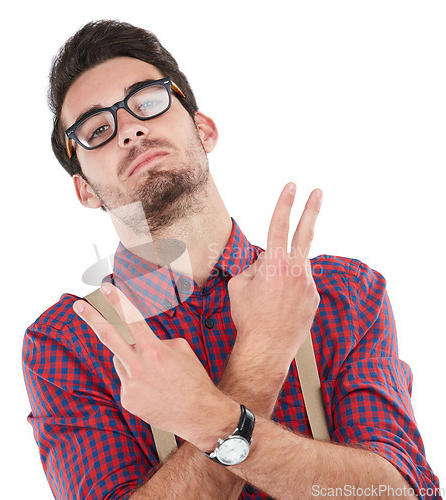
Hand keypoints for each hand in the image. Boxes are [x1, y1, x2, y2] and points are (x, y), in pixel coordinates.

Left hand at [73, 287, 239, 450]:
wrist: (200, 415)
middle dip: (92, 318)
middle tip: (77, 305)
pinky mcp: (127, 400)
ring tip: (155, 374)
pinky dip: (136, 380)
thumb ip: (157, 340)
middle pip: (108, 336)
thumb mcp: (182, 349)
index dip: (118, 301)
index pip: (132, 319)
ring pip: (120, 360)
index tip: (106, 288)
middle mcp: (138, 366)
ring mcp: (130, 385)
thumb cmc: (194, 380)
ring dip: (131, 360)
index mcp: (154, 350)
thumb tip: (141, 340)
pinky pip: (125, 380)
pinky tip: (153, 389)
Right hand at [227, 183, 321, 366]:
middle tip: (318, 192)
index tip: (292, 187)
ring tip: (268, 298)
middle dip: (312, 209)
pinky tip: (278, 306)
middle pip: (306, 232)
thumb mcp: (238, 285)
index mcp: (275, 263)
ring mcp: (309, 284)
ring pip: (295, 267)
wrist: (266, 347)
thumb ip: (254, 266)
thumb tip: (265, 261)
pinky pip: (300, 285)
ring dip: (282, 274)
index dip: (285, 203)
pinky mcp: (314, 298)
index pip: (280, 225)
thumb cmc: (248, 317)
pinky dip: (288, 289)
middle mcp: (296, 270)